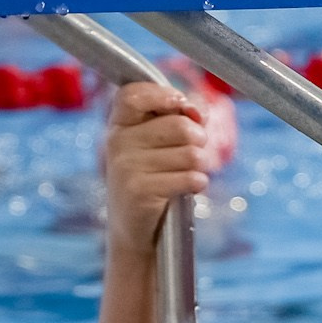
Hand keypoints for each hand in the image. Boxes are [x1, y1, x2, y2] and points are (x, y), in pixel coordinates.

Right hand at [102, 82, 216, 253]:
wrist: (135, 229)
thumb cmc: (153, 179)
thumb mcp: (158, 145)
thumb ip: (177, 119)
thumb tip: (198, 110)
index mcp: (120, 124)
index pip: (135, 93)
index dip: (166, 95)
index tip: (184, 107)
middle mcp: (118, 141)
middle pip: (180, 125)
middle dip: (200, 139)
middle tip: (196, 153)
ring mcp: (126, 166)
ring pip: (191, 153)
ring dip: (203, 165)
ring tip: (191, 173)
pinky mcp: (140, 190)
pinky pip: (191, 178)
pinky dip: (200, 183)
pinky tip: (189, 189)